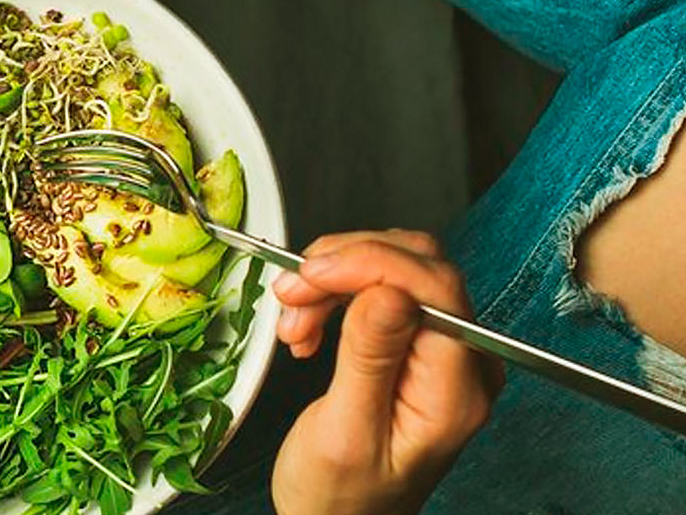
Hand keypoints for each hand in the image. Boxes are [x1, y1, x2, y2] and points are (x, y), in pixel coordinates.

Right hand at [270, 230, 503, 514]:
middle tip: (293, 292)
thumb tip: (388, 292)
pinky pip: (381, 290)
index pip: (434, 288)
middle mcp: (463, 363)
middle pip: (416, 267)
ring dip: (334, 280)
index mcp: (455, 391)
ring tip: (294, 319)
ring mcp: (442, 351)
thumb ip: (370, 358)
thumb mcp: (345, 432)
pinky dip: (336, 293)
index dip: (370, 264)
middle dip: (345, 268)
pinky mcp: (416, 344)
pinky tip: (309, 323)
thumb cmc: (340, 499)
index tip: (313, 272)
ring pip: (395, 270)